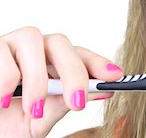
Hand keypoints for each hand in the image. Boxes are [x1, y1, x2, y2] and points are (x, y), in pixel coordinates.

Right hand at [0, 27, 123, 137]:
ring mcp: (10, 46)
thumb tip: (100, 90)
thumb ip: (63, 103)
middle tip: (78, 102)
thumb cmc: (5, 125)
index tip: (116, 76)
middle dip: (73, 71)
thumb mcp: (38, 120)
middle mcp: (33, 51)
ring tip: (33, 108)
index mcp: (49, 64)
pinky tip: (2, 101)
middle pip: (60, 43)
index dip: (98, 63)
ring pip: (33, 39)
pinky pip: (2, 53)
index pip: (78, 55)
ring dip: (37, 78)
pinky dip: (6, 78)